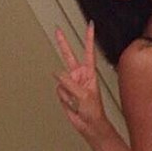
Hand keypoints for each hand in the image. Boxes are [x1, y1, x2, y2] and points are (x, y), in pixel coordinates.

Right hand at [54, 22, 107, 138]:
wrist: (90, 124)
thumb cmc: (94, 110)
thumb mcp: (83, 95)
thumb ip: (70, 83)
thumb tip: (58, 74)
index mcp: (89, 73)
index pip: (88, 51)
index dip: (88, 38)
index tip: (90, 25)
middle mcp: (80, 75)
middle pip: (69, 56)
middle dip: (63, 44)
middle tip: (57, 30)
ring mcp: (71, 83)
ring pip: (60, 80)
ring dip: (67, 92)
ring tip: (77, 101)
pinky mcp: (64, 92)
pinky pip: (58, 91)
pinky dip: (63, 98)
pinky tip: (71, 103)